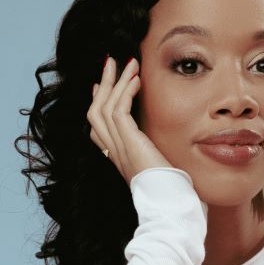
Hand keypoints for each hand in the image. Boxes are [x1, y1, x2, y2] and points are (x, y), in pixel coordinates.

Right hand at [87, 55, 172, 184]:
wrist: (168, 203)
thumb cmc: (169, 188)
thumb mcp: (156, 164)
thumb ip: (152, 151)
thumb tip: (158, 141)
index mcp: (117, 157)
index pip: (97, 127)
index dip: (97, 103)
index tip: (101, 84)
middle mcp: (113, 152)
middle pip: (94, 112)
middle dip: (103, 84)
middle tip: (110, 61)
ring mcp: (118, 148)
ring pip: (104, 108)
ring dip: (116, 82)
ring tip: (127, 62)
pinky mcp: (129, 144)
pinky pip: (119, 111)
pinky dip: (126, 92)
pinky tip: (137, 79)